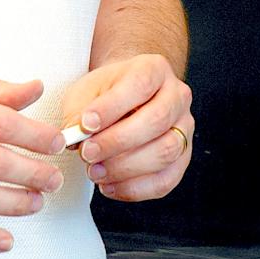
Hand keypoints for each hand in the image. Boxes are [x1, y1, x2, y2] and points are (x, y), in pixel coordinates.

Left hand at [59, 54, 193, 201]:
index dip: (112, 107)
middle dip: (117, 142)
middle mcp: (177, 96)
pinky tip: (110, 186)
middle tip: (88, 153)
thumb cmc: (107, 93)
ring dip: (125, 167)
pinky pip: (166, 180)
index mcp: (154, 70)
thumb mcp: (87, 91)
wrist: (127, 98)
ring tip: (95, 171)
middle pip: (157, 120)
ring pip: (166, 151)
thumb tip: (75, 136)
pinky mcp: (182, 158)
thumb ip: (79, 111)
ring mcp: (184, 128)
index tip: (86, 124)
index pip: (140, 85)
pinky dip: (135, 188)